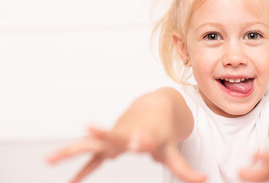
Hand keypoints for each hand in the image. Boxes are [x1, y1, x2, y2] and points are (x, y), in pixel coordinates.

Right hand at [47, 126, 205, 182]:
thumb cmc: (161, 130)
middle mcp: (127, 133)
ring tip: (49, 159)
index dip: (140, 140)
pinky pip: (91, 157)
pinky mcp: (108, 144)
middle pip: (111, 135)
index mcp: (145, 134)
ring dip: (71, 150)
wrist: (154, 108)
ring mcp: (114, 138)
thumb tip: (204, 180)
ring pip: (90, 143)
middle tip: (88, 128)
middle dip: (101, 134)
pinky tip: (70, 182)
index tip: (138, 142)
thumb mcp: (171, 150)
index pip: (143, 138)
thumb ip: (184, 168)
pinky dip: (81, 168)